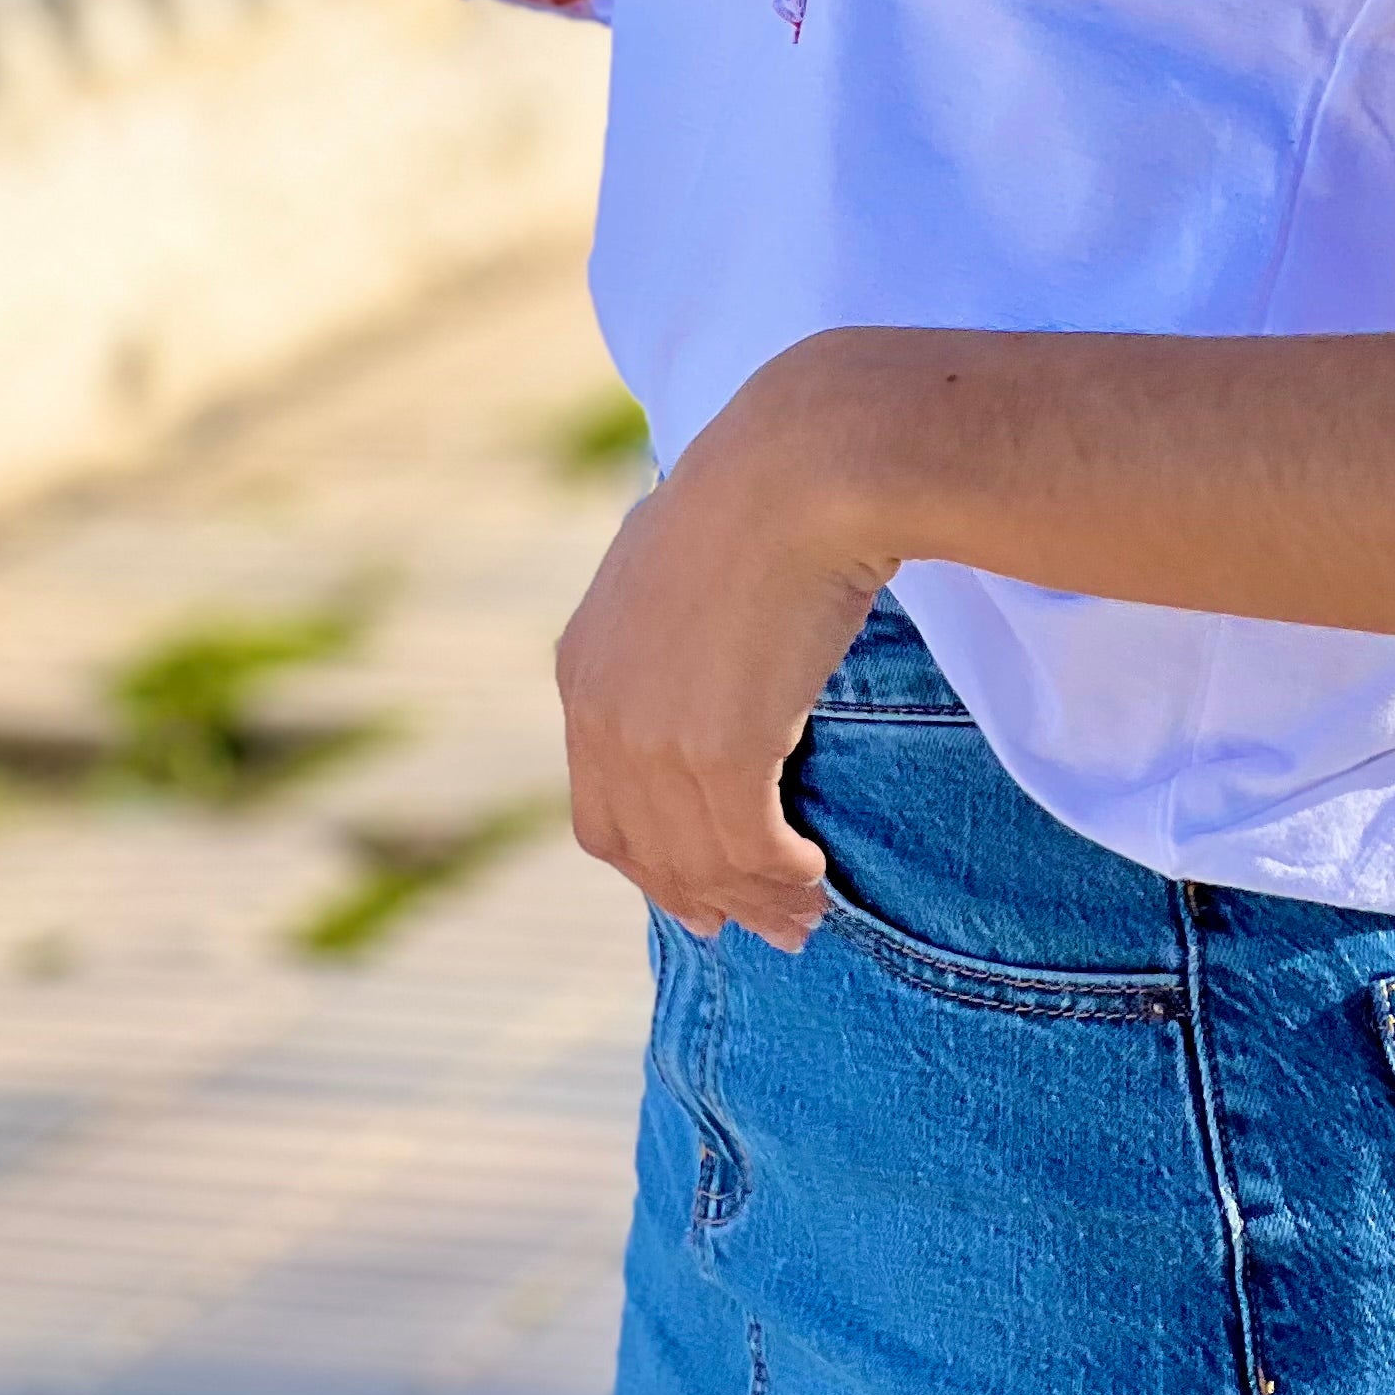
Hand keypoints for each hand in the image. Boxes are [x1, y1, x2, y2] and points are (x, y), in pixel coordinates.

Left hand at [555, 349, 891, 951]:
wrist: (801, 466)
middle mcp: (600, 712)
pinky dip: (780, 877)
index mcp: (581, 667)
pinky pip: (747, 848)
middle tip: (765, 928)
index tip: (704, 892)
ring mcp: (652, 738)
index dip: (654, 864)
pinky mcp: (718, 751)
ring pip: (700, 860)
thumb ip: (664, 620)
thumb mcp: (676, 559)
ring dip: (756, 899)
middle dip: (704, 898)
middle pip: (642, 851)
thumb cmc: (759, 494)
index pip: (601, 809)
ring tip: (805, 918)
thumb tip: (693, 655)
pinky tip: (813, 877)